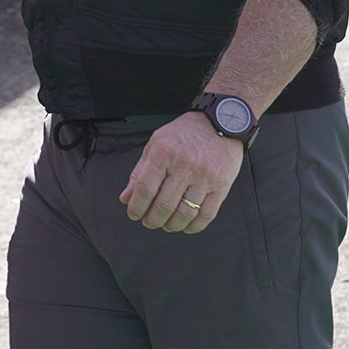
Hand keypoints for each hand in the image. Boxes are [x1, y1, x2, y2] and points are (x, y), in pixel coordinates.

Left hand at [120, 111, 245, 232]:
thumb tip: (126, 197)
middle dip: (153, 219)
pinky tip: (186, 226)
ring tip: (166, 225)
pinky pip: (207, 214)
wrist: (220, 122)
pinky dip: (194, 226)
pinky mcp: (222, 185)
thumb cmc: (184, 133)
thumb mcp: (156, 144)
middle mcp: (184, 166)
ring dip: (172, 225)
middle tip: (149, 222)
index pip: (145, 188)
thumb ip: (140, 172)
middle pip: (164, 204)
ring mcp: (205, 177)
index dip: (137, 206)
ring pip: (185, 212)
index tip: (133, 214)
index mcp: (163, 154)